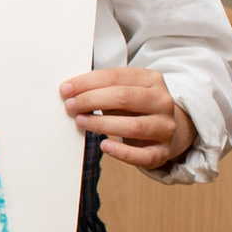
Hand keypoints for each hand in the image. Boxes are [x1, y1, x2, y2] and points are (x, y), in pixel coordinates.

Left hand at [61, 65, 195, 173]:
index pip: (116, 77)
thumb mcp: (123, 91)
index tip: (66, 89)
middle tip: (71, 106)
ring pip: (134, 126)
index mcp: (151, 80)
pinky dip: (122, 152)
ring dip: (102, 124)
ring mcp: (165, 127)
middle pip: (125, 97)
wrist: (162, 130)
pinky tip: (104, 146)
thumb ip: (102, 89)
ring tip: (81, 122)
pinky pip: (143, 155)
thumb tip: (70, 92)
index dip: (88, 83)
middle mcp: (162, 101)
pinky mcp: (162, 151)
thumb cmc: (134, 108)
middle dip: (92, 100)